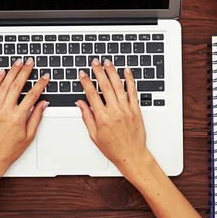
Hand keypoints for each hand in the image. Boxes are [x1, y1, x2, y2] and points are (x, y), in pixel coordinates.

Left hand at [0, 58, 49, 178]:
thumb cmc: (10, 149)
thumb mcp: (29, 135)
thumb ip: (36, 116)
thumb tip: (43, 103)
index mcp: (17, 117)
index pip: (32, 95)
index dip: (40, 84)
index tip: (45, 77)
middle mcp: (5, 111)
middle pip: (17, 85)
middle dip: (25, 71)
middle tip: (30, 62)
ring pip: (4, 85)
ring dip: (12, 72)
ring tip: (18, 63)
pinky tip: (2, 73)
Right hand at [75, 58, 150, 173]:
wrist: (132, 155)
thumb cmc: (113, 148)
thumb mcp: (94, 135)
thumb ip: (87, 117)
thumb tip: (80, 103)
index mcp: (103, 118)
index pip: (92, 94)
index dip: (86, 82)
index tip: (83, 74)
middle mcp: (115, 111)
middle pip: (105, 86)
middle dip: (99, 72)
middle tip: (95, 62)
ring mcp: (126, 109)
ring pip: (118, 86)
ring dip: (112, 72)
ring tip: (107, 63)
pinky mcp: (136, 109)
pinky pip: (133, 91)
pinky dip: (130, 80)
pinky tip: (127, 71)